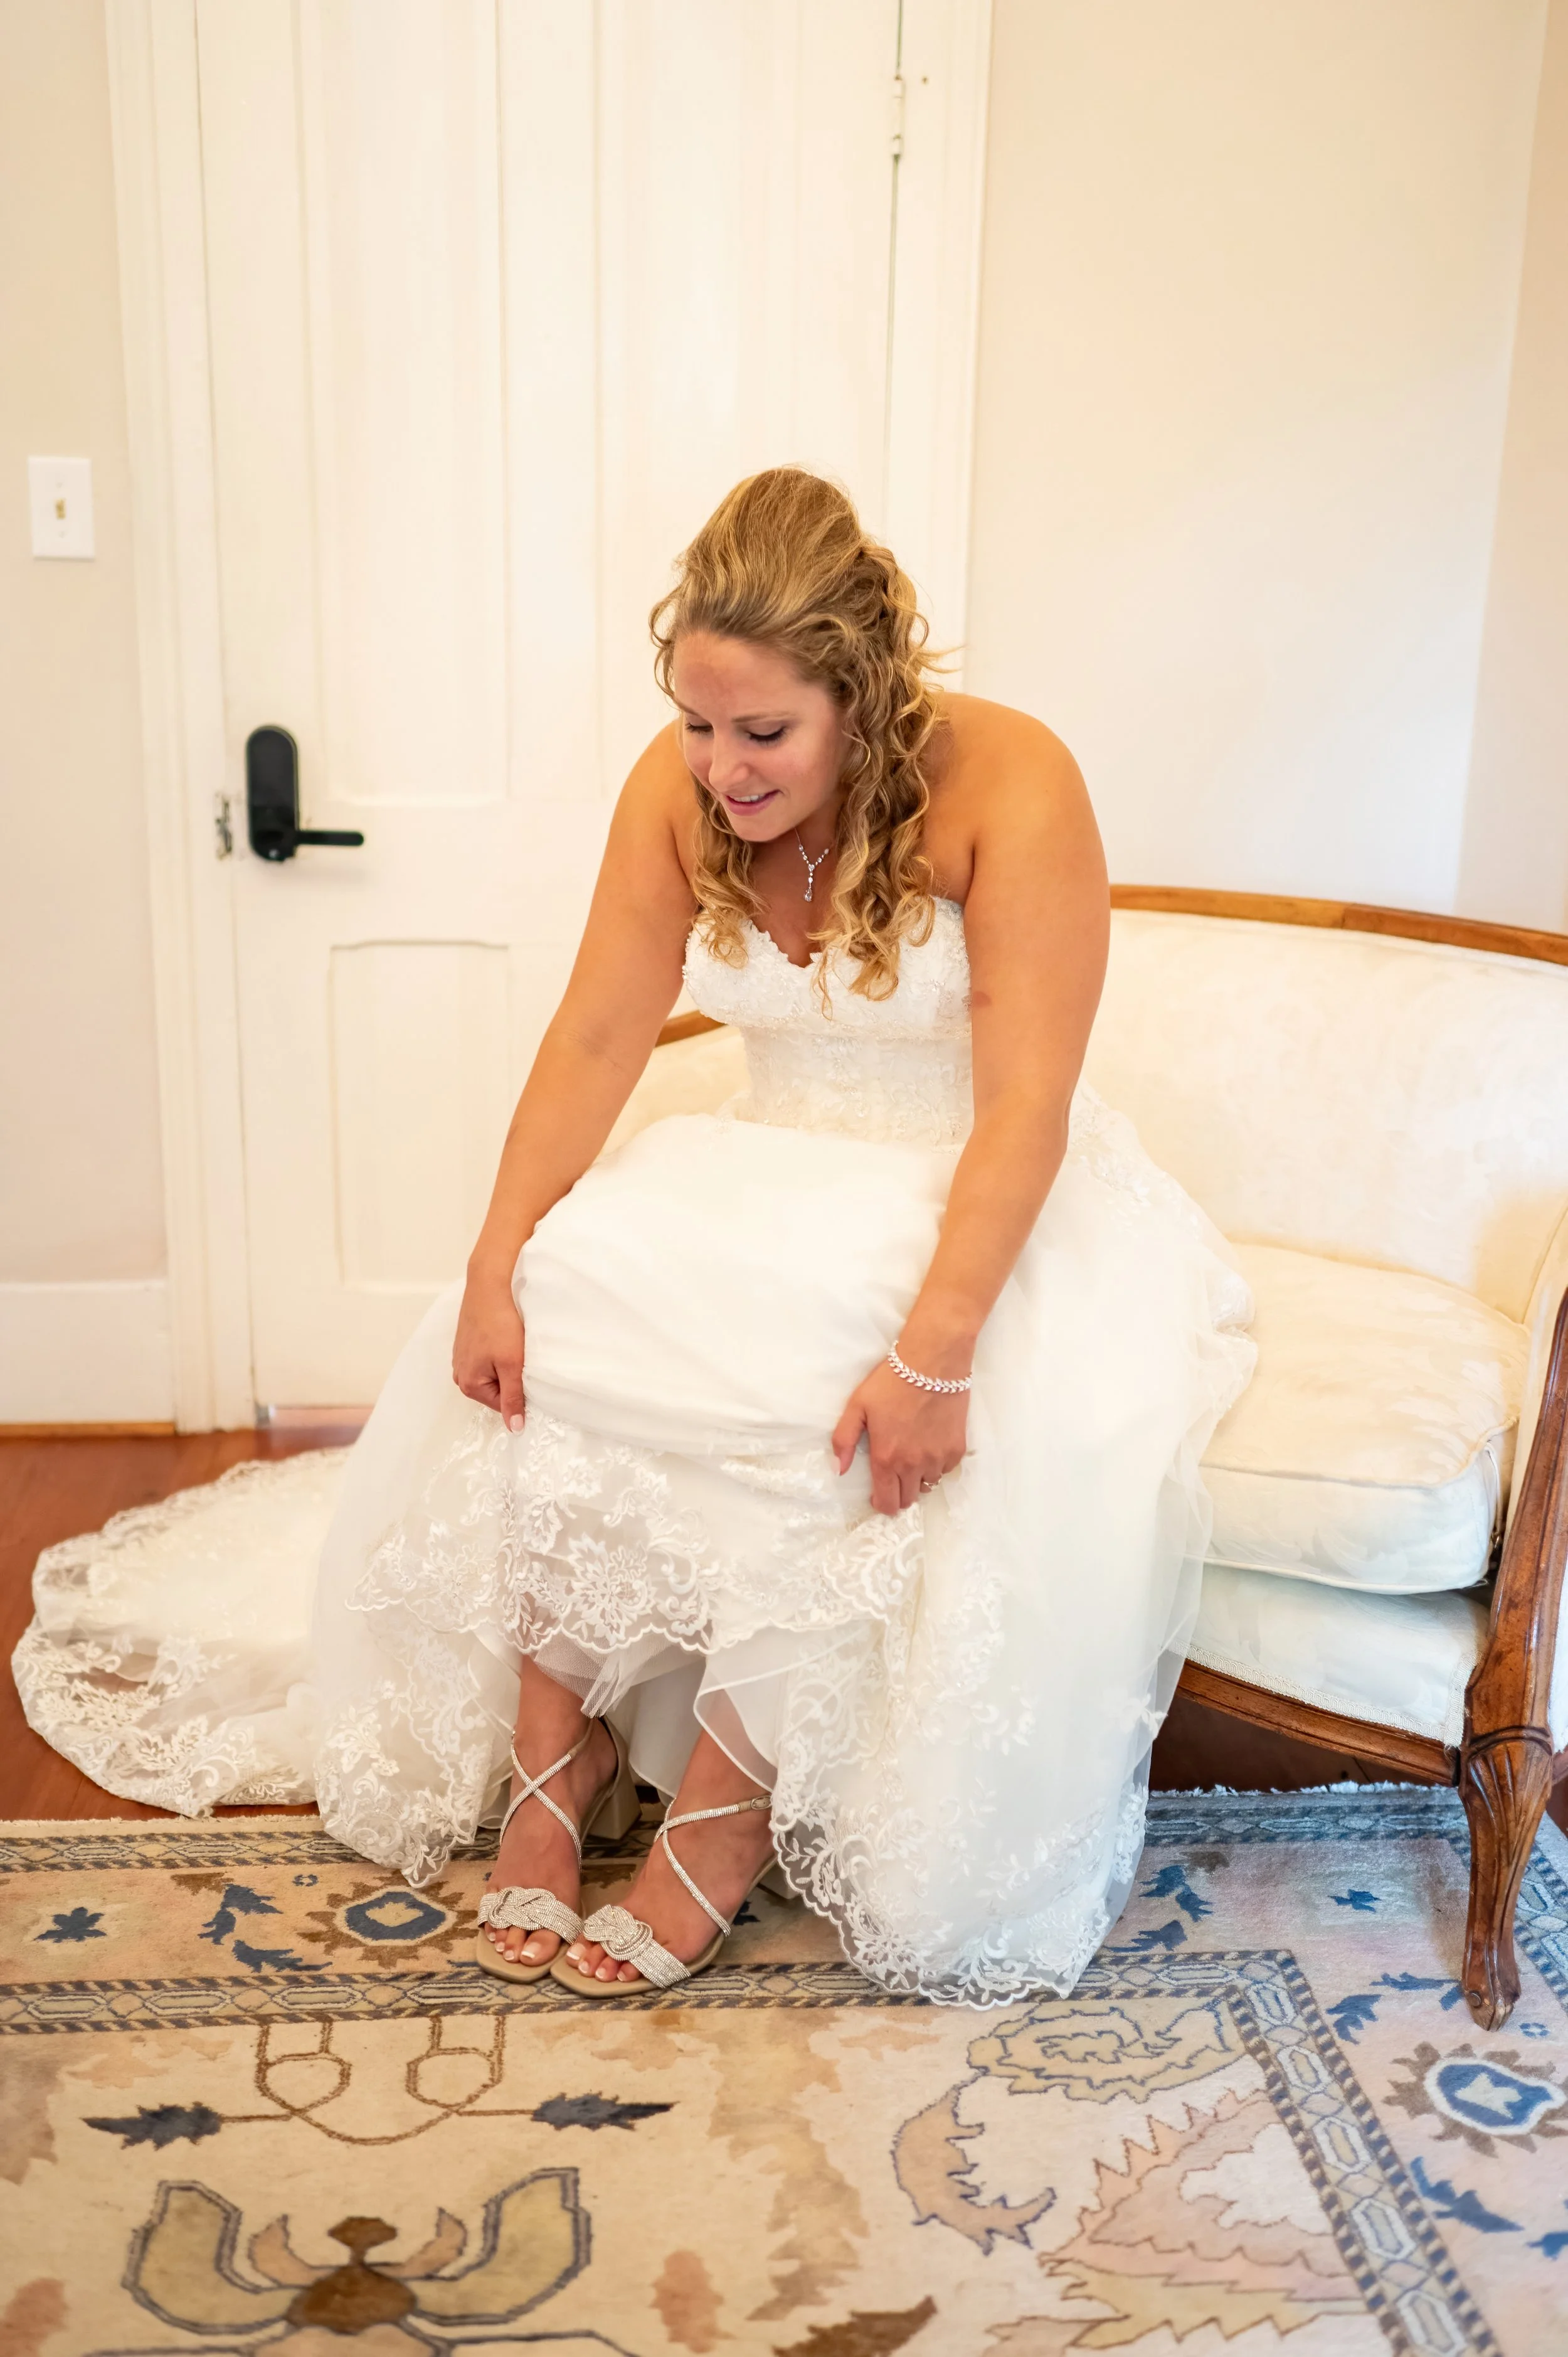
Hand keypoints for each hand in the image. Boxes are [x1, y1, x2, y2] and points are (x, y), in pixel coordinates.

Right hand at [453, 1272, 526, 1429]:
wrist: (488, 1286)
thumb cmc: (499, 1324)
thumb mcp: (511, 1365)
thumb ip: (513, 1398)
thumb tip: (514, 1428)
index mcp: (468, 1384)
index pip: (502, 1404)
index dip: (520, 1391)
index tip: (527, 1372)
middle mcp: (460, 1374)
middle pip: (496, 1390)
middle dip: (511, 1377)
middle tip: (520, 1356)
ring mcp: (461, 1358)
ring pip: (493, 1373)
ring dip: (505, 1363)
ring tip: (512, 1344)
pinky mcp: (467, 1344)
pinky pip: (487, 1358)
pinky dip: (498, 1351)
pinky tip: (504, 1336)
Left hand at [832, 1359, 967, 1514]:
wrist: (933, 1361)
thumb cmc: (892, 1381)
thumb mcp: (857, 1406)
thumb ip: (844, 1440)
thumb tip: (838, 1470)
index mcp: (887, 1458)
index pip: (887, 1503)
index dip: (881, 1503)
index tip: (878, 1494)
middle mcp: (914, 1465)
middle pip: (908, 1500)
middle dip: (898, 1492)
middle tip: (893, 1473)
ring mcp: (938, 1458)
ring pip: (928, 1485)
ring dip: (918, 1478)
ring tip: (912, 1455)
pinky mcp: (957, 1448)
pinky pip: (945, 1470)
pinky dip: (937, 1465)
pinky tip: (929, 1445)